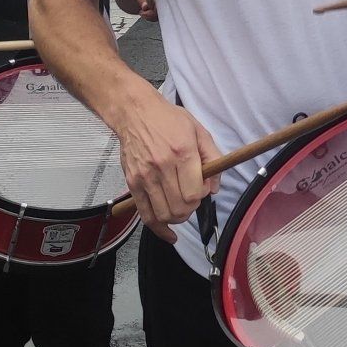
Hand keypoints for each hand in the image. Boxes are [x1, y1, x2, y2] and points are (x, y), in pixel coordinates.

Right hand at [112, 94, 220, 240]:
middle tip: (191, 197)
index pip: (194, 194)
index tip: (201, 188)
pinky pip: (146, 215)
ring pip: (164, 215)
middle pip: (180, 208)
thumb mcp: (199, 131)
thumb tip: (214, 187)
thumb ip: (213, 158)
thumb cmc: (168, 120)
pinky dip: (159, 228)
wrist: (135, 113)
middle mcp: (162, 167)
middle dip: (191, 209)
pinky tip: (169, 233)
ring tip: (180, 208)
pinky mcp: (132, 183)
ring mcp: (145, 177)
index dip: (201, 196)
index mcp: (182, 153)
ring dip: (177, 218)